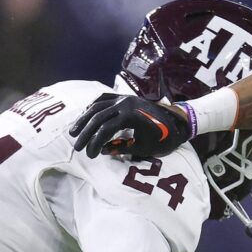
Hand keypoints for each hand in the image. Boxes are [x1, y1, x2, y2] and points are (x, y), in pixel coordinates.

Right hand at [69, 93, 192, 158]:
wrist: (178, 122)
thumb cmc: (164, 138)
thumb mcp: (144, 147)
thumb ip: (122, 148)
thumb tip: (102, 150)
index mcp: (131, 115)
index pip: (105, 129)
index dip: (94, 143)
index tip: (90, 155)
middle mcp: (125, 103)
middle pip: (97, 117)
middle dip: (85, 133)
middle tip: (77, 147)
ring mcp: (124, 98)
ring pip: (97, 106)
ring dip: (84, 119)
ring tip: (74, 131)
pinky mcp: (125, 97)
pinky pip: (104, 99)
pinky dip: (93, 107)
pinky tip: (85, 117)